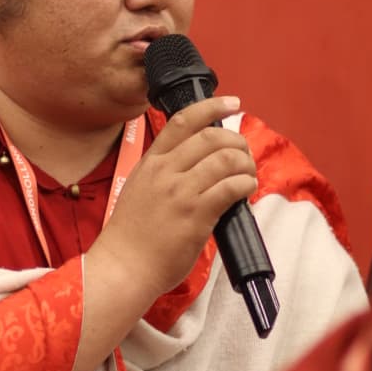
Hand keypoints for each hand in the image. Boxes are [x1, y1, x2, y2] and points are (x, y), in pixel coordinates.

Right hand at [95, 95, 255, 302]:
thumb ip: (164, 173)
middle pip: (211, 137)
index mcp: (150, 163)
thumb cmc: (131, 236)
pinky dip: (246, 183)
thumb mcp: (139, 190)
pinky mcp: (196, 215)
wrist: (123, 267)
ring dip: (245, 163)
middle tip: (244, 154)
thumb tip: (200, 164)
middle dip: (237, 141)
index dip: (211, 106)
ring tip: (248, 174)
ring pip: (226, 159)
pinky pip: (231, 187)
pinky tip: (247, 189)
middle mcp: (165, 172)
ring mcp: (181, 192)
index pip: (183, 121)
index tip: (231, 103)